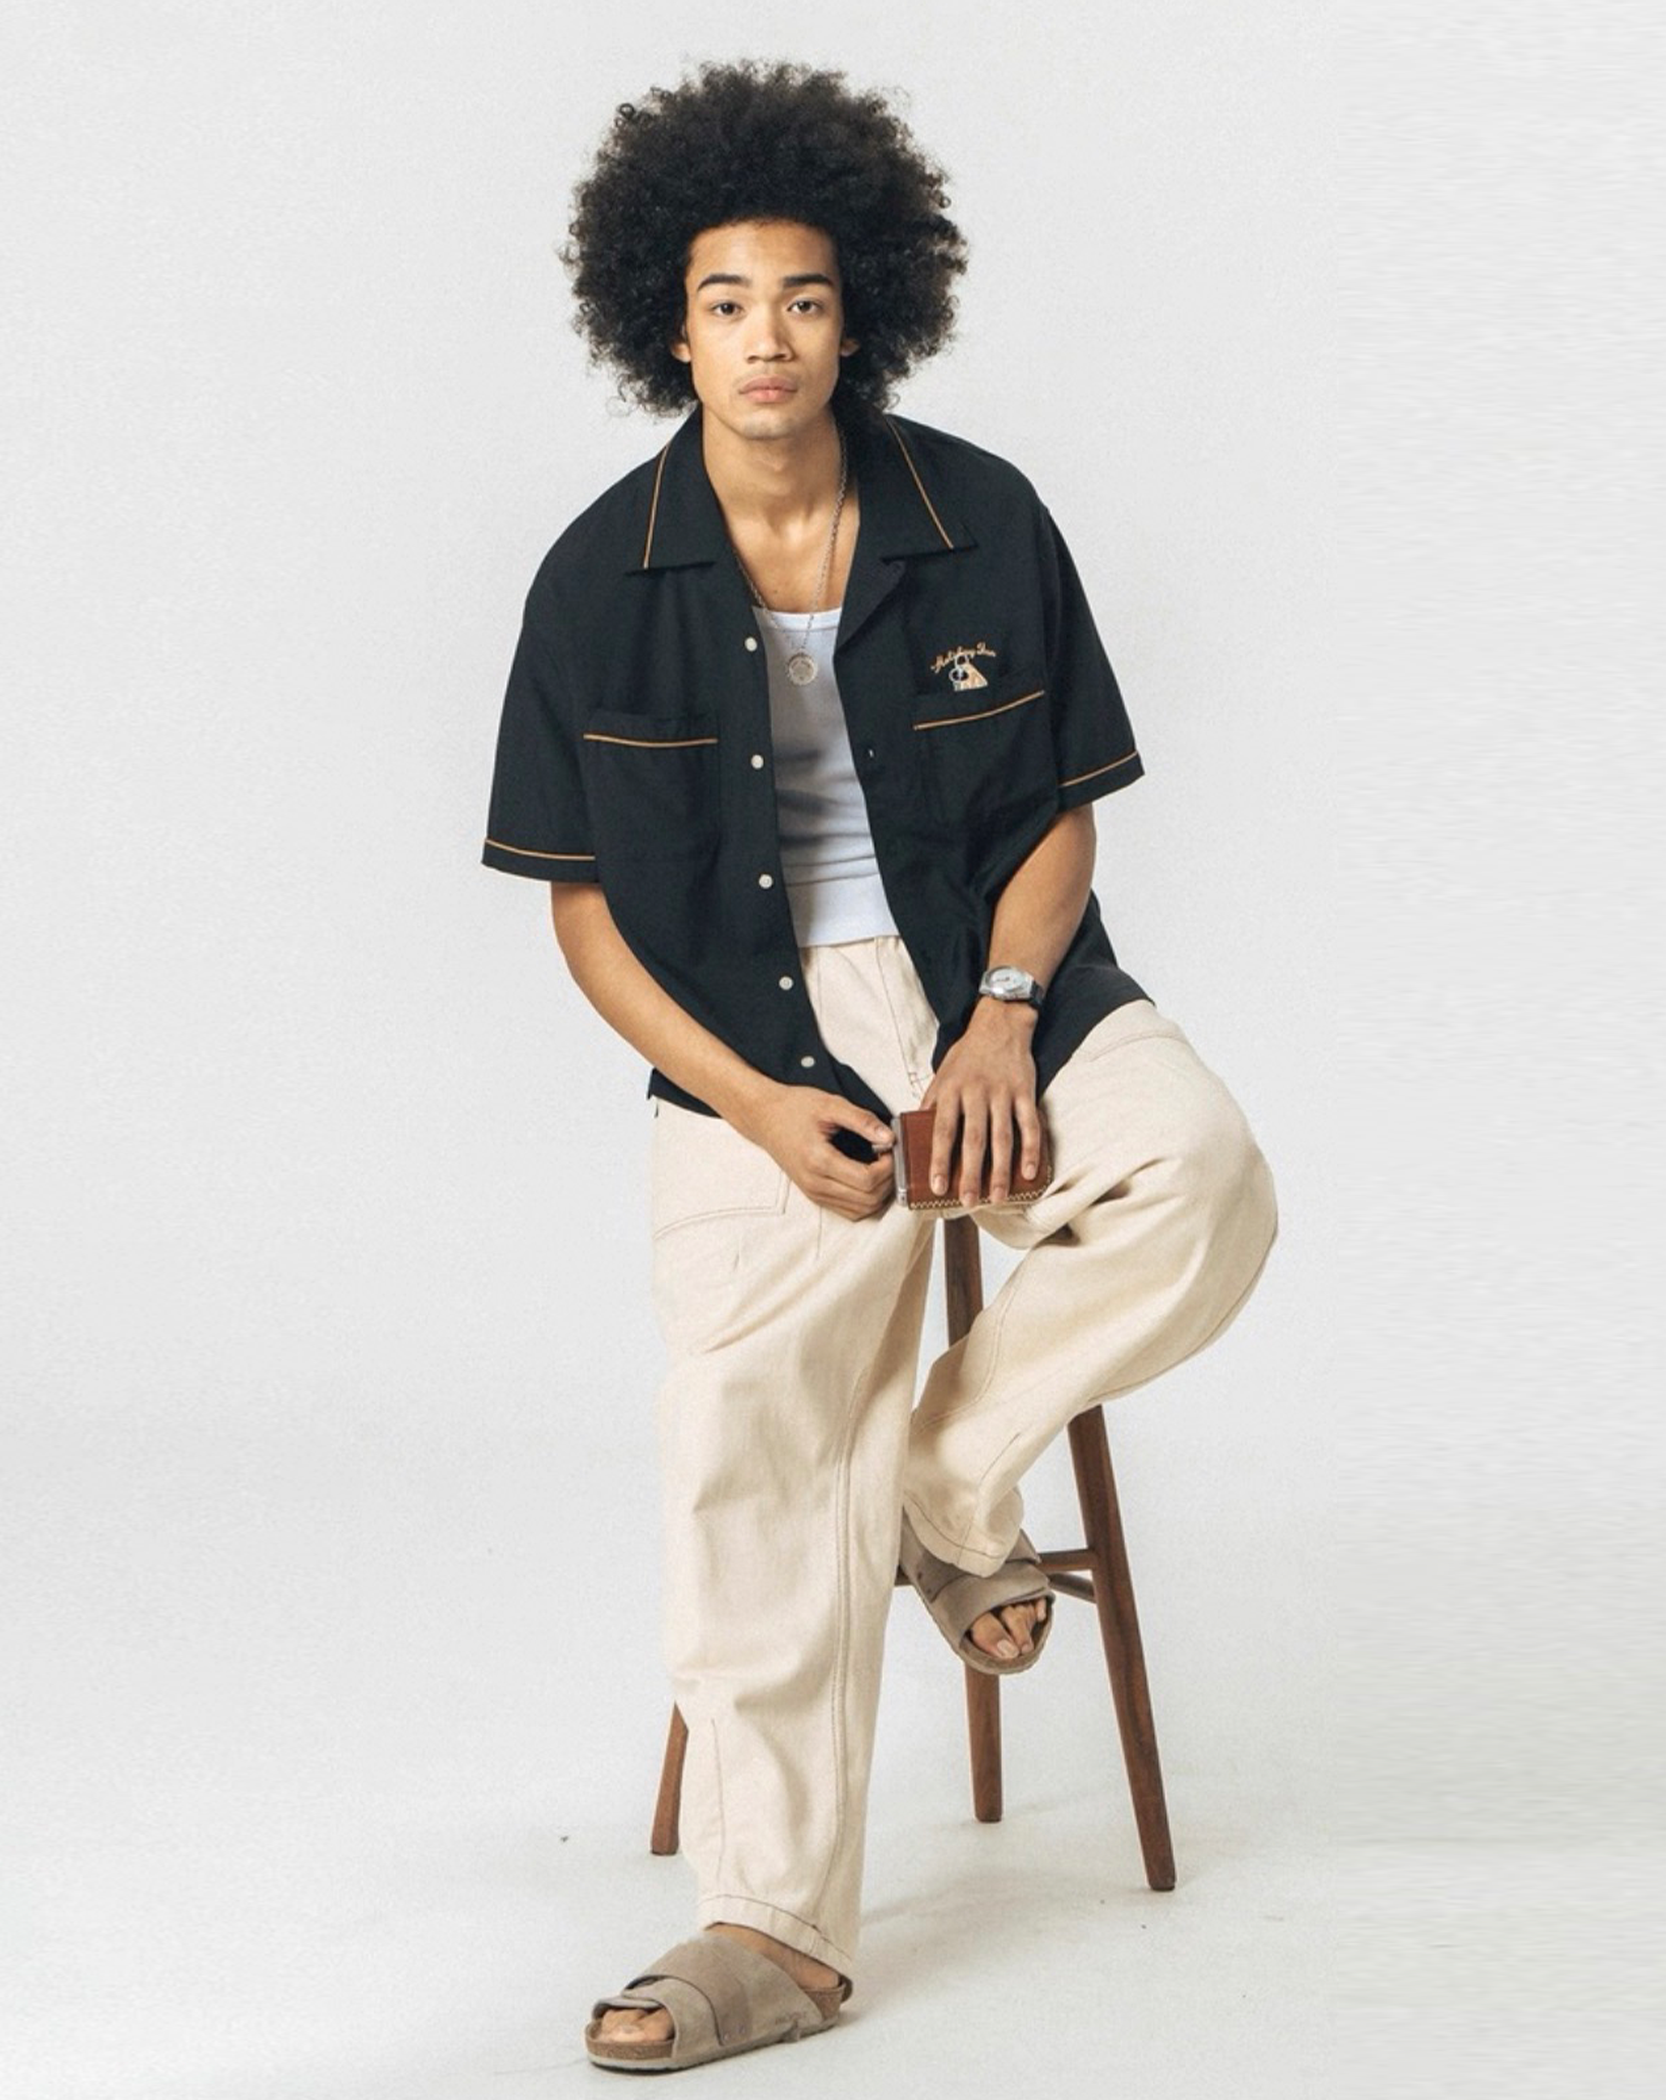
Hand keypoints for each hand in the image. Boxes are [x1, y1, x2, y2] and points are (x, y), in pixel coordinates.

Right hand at [743, 1085, 895, 1221]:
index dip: (887, 1167)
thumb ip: (862, 1120)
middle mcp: (815, 1183)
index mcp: (819, 1160)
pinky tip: (868, 1179)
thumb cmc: (794, 1108)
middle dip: (887, 1181)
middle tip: (888, 1157)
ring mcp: (814, 1193)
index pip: (867, 1180)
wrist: (764, 1117)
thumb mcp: (830, 1104)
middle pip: (867, 1200)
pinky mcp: (814, 1196)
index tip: (889, 1148)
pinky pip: (849, 1211)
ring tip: (879, 1168)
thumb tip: (889, 1137)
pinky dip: (866, 1201)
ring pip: (861, 1211)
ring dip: (879, 1193)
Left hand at [919, 999, 1042, 1205]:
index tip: (937, 1186)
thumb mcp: (941, 1075)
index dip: (940, 1160)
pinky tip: (1028, 1173)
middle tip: (968, 1201)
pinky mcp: (1025, 1092)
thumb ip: (930, 1105)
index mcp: (951, 1090)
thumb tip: (912, 1134)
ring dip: (1000, 1170)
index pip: (942, 1131)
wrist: (1000, 1024)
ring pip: (1002, 1137)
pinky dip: (1030, 1150)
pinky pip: (1030, 1125)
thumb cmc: (967, 1055)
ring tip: (996, 1197)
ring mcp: (1003, 1093)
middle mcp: (976, 1093)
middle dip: (971, 1174)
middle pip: (973, 1140)